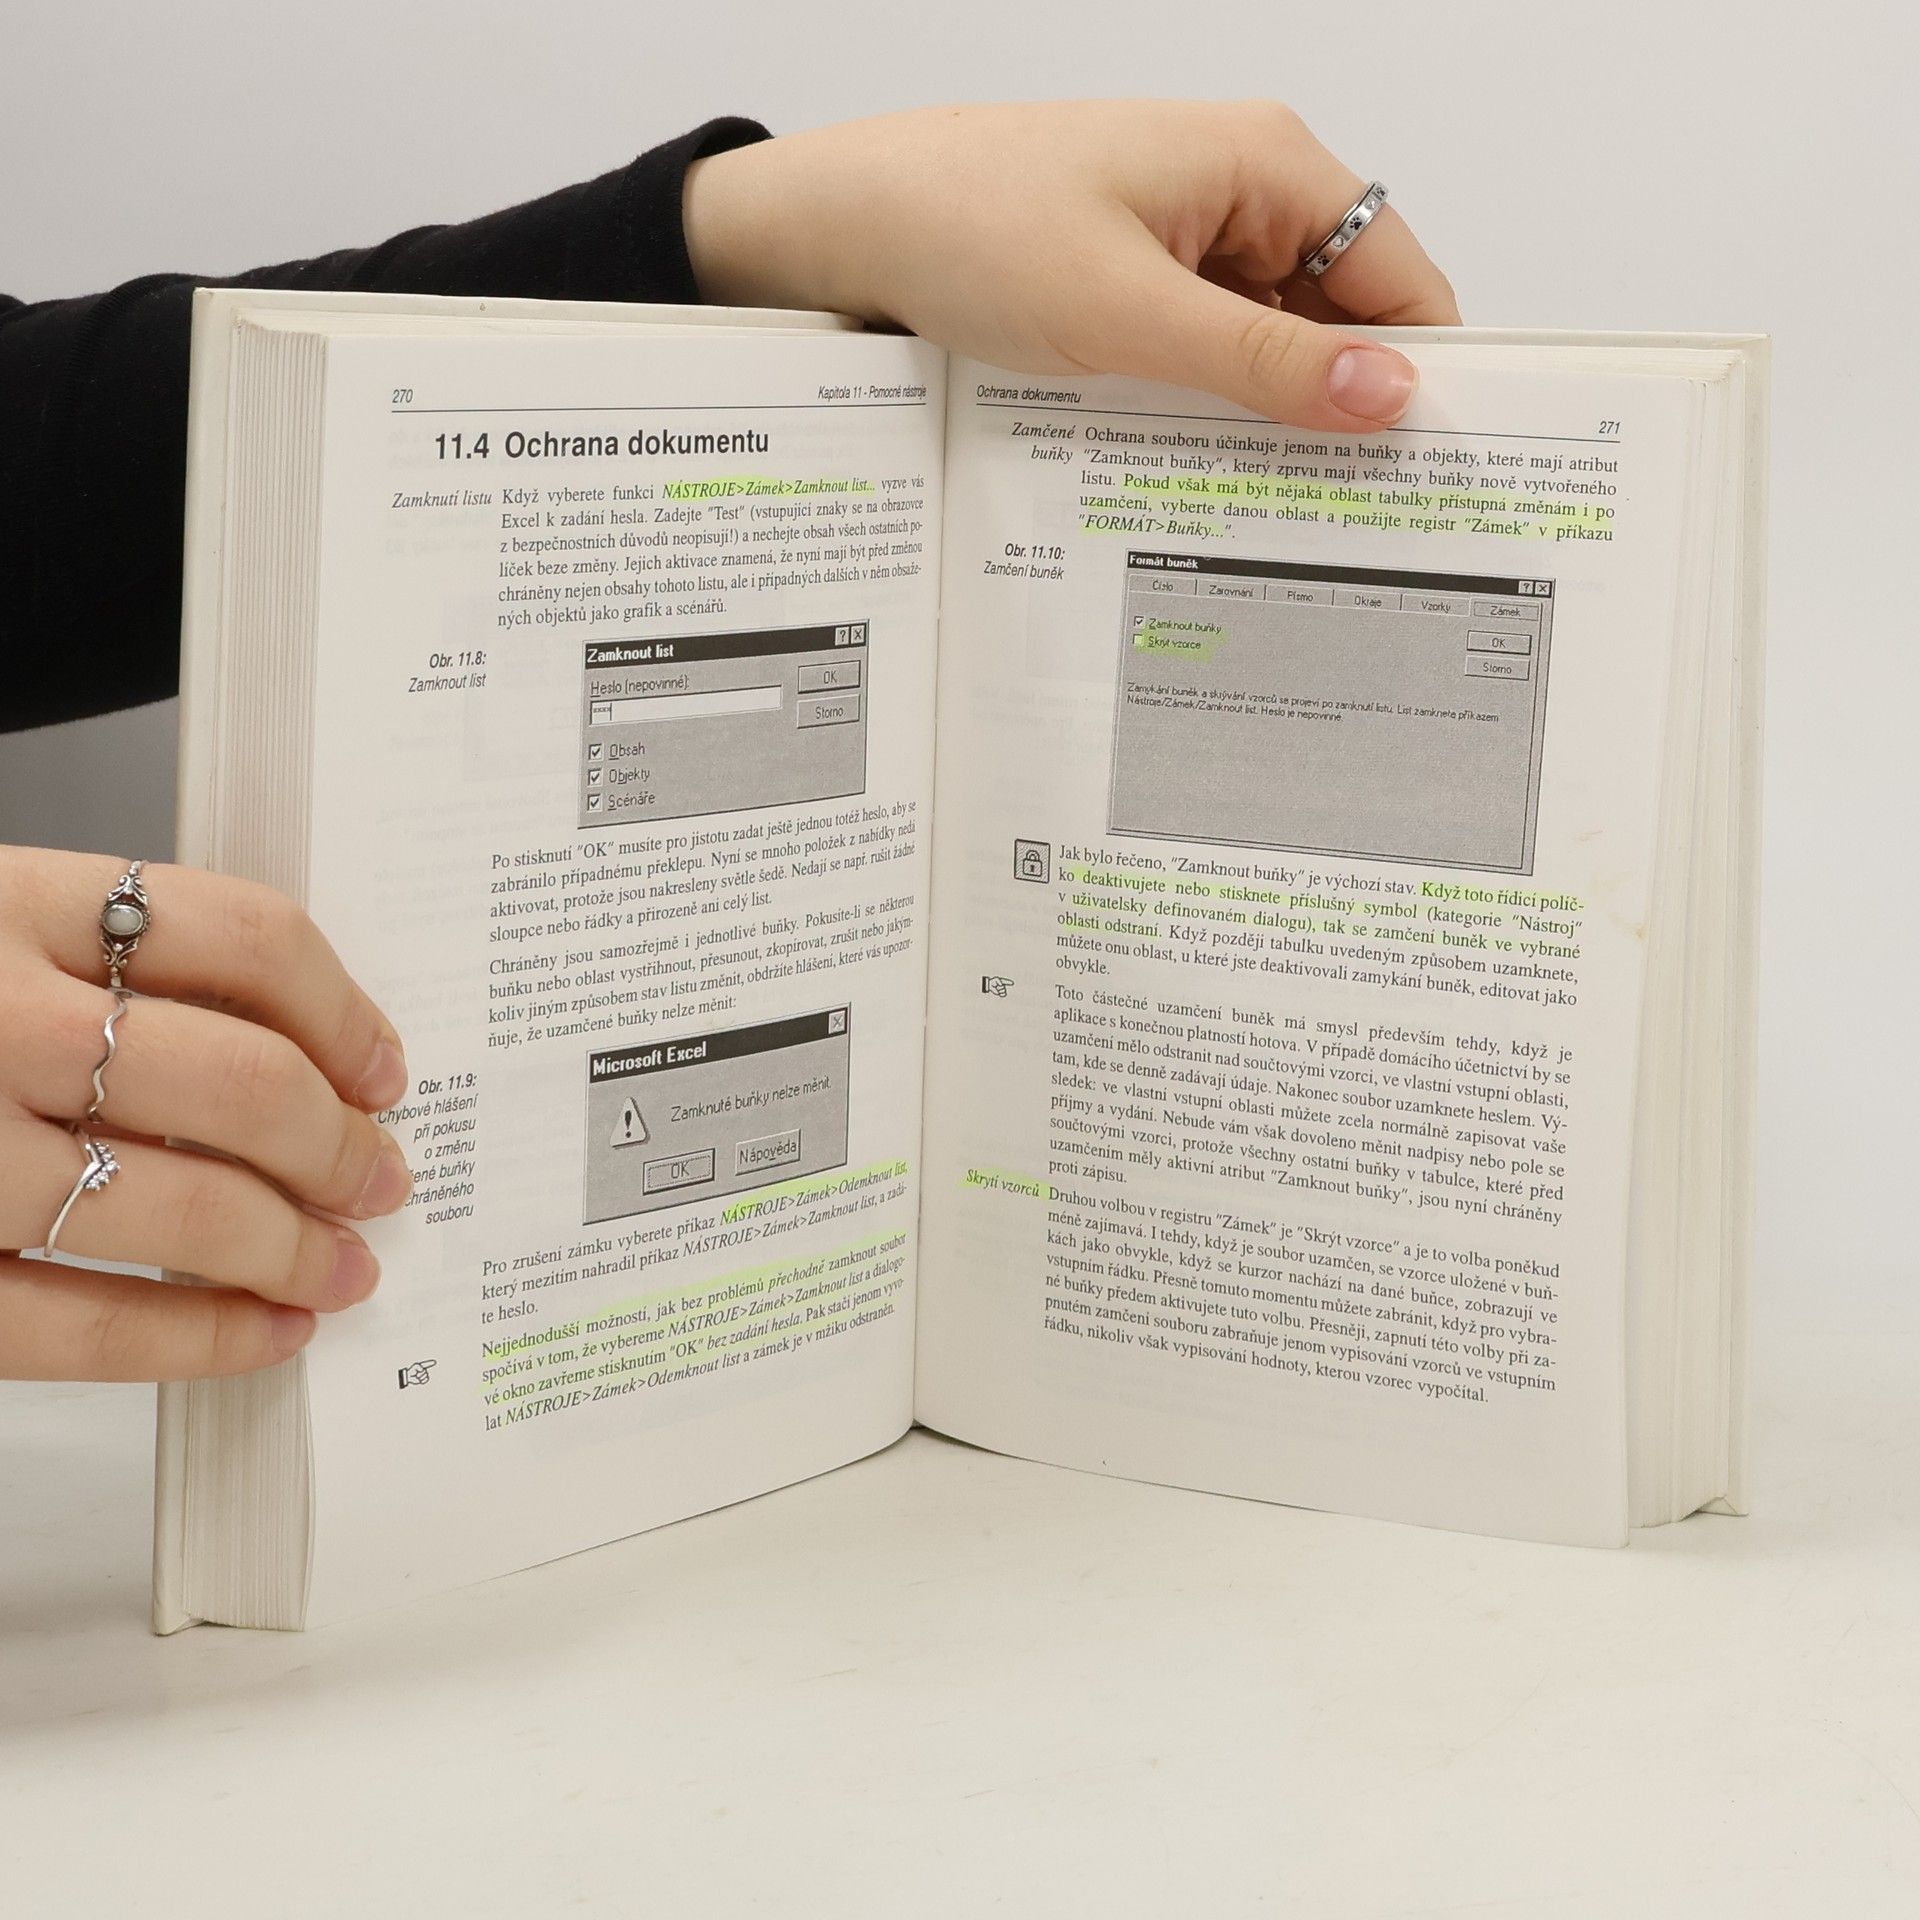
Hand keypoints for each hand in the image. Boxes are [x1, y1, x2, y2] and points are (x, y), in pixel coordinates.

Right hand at [0, 848, 411, 1380]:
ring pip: (178, 1211)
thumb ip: (109, 962)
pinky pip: (76, 1328)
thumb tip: (302, 1054)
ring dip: (291, 1249)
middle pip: (236, 1082)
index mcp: (4, 903)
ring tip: (345, 1265)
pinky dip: (195, 1341)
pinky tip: (266, 1333)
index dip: (341, 1010)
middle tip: (382, 1176)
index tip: (382, 1066)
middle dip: (337, 1146)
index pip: (239, 935)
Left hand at [685, 100, 1457, 432]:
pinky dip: (1213, 400)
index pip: (1399, 277)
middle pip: (1342, 315)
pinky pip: (1211, 345)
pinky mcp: (1143, 273)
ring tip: (1267, 500)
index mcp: (1266, 165)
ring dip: (1270, 411)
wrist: (848, 226)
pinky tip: (1199, 458)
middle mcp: (1243, 189)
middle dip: (1341, 404)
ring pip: (1273, 340)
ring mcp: (1190, 233)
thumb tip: (1387, 395)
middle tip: (1341, 515)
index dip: (1420, 373)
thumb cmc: (970, 228)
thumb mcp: (1129, 312)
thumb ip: (1262, 362)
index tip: (1424, 473)